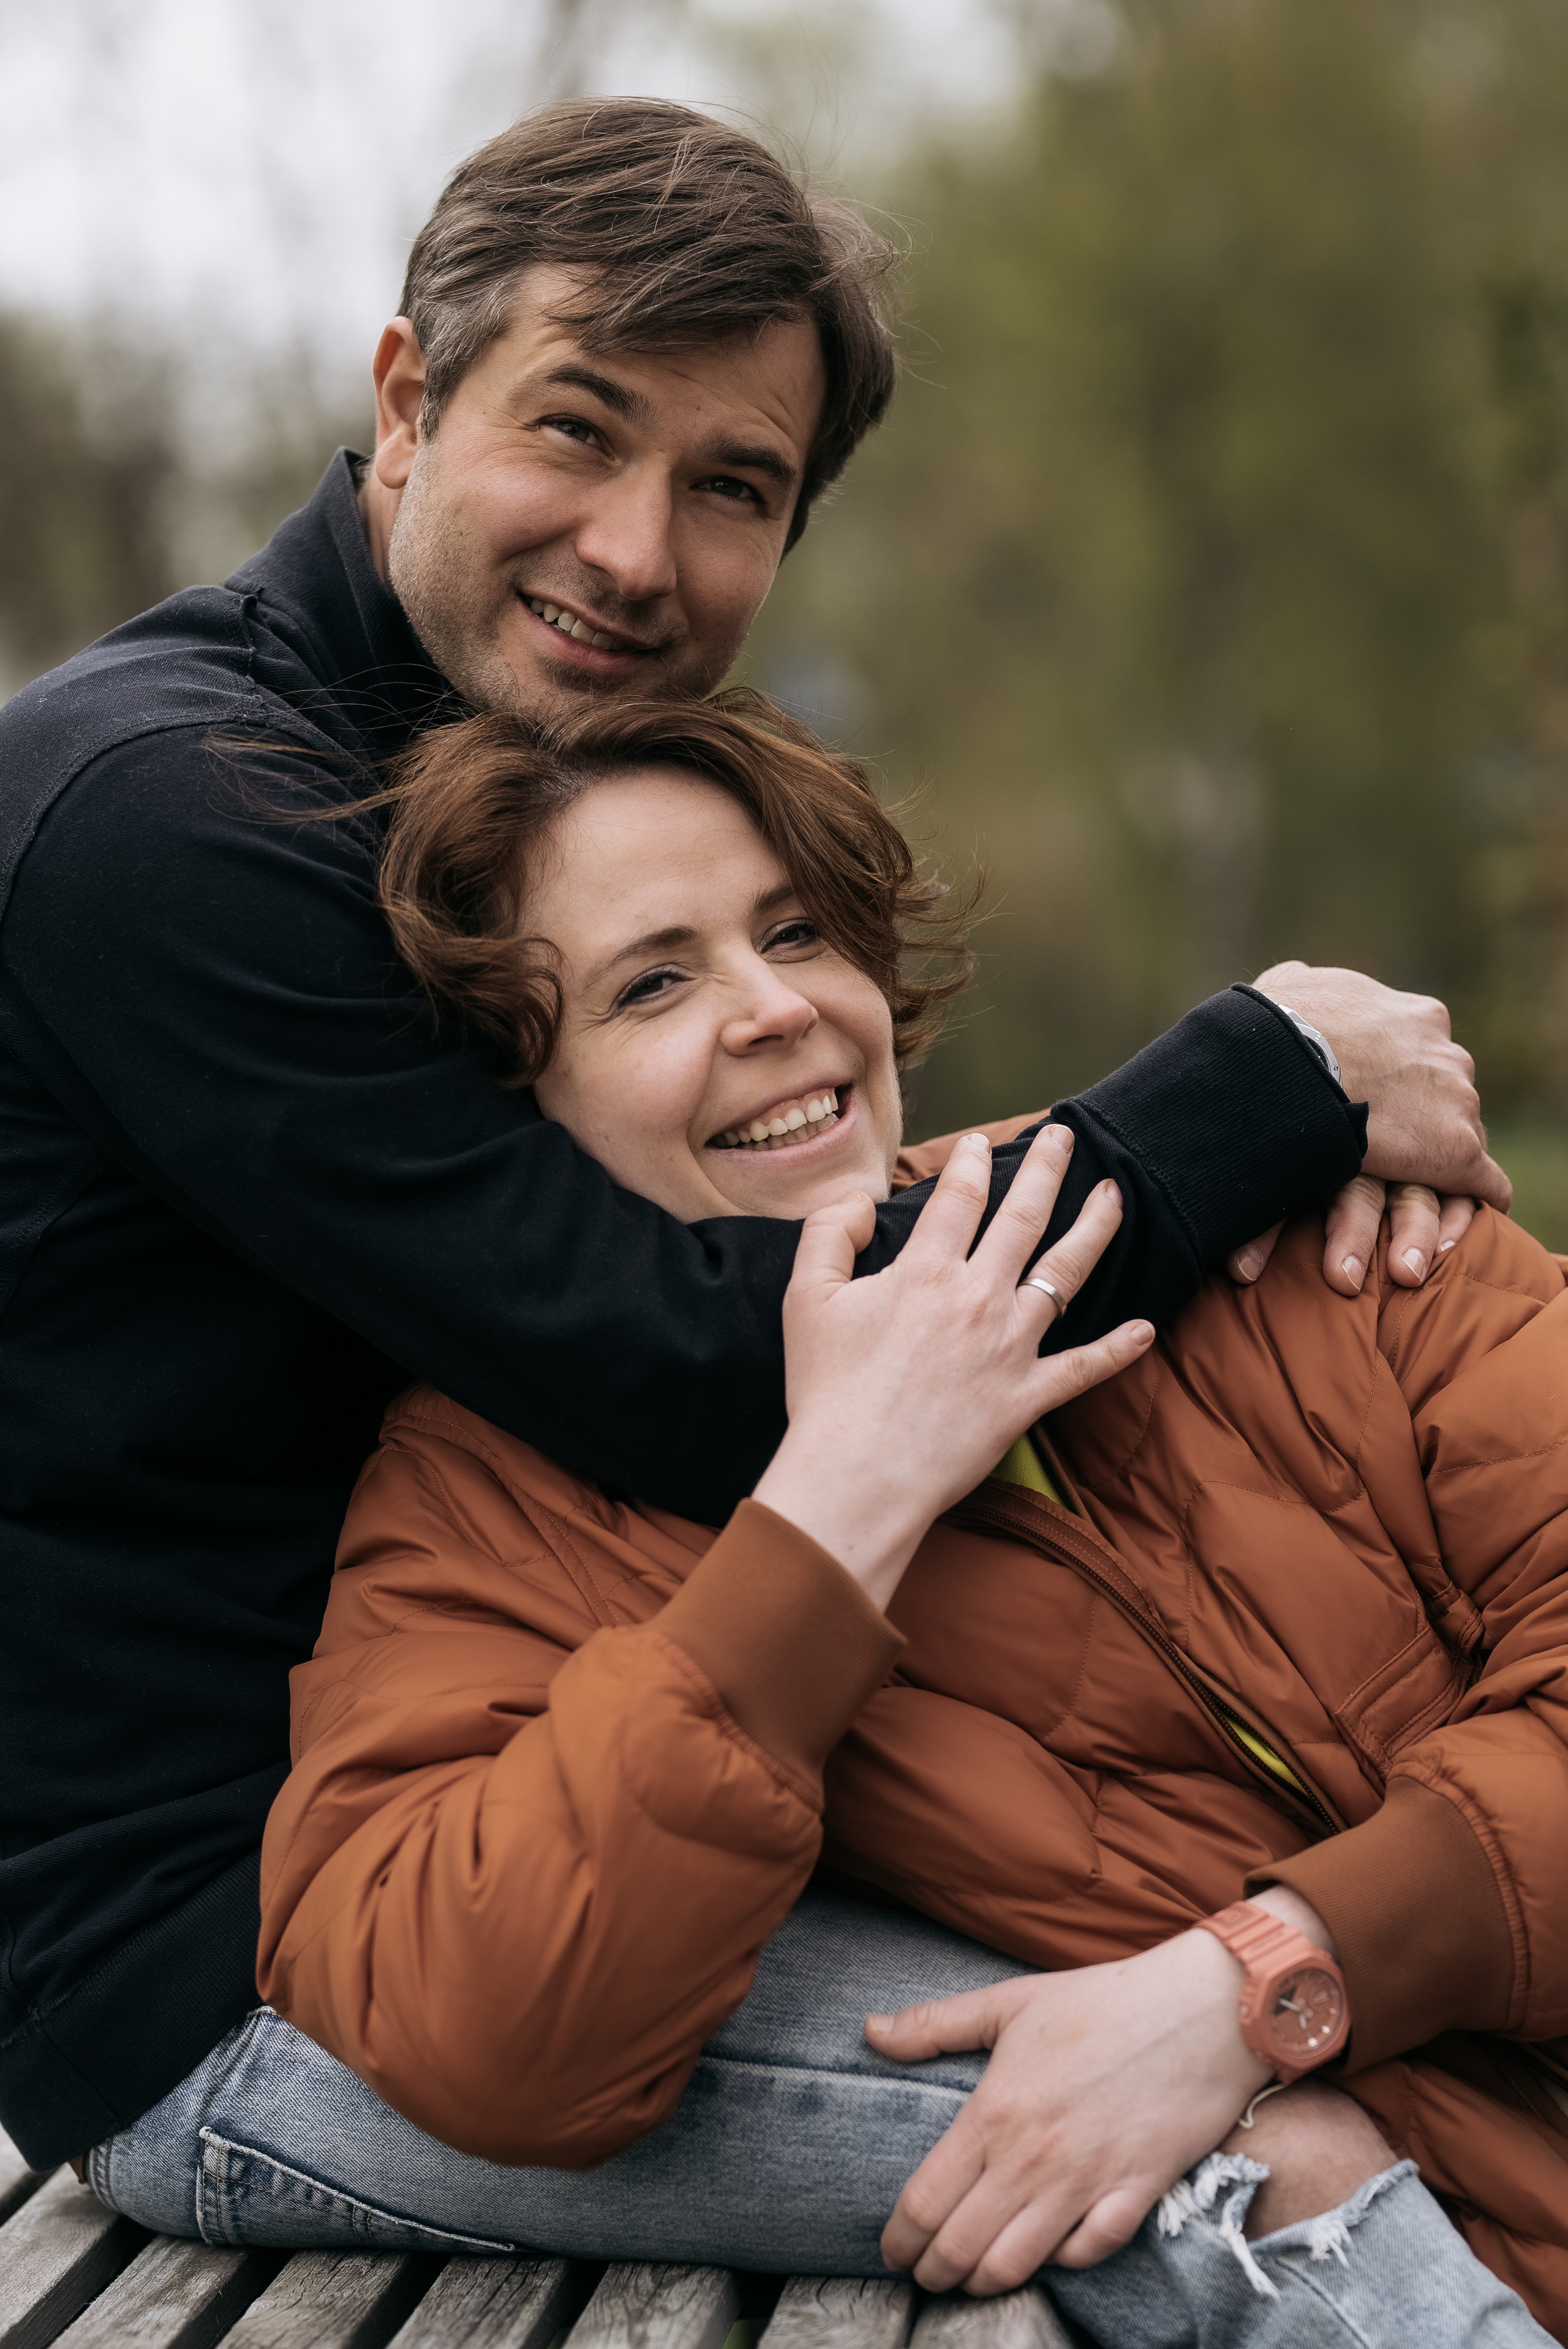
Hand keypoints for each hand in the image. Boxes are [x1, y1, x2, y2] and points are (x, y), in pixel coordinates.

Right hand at [753, 1125, 1153, 1609]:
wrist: (856, 1477)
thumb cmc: (827, 1391)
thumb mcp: (806, 1299)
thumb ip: (828, 1234)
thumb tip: (861, 1200)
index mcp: (925, 1272)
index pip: (960, 1197)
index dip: (972, 1161)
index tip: (979, 1143)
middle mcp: (978, 1298)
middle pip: (1023, 1216)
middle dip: (1047, 1167)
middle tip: (1064, 1136)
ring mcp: (1010, 1348)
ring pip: (1065, 1274)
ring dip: (1096, 1228)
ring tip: (1114, 1196)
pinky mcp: (1027, 1397)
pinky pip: (1084, 1368)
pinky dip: (1118, 1350)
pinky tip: (1145, 1329)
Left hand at [871, 1932, 1267, 2293]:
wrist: (1202, 2010)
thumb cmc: (1102, 2001)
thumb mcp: (1010, 2001)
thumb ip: (935, 2024)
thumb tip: (870, 2031)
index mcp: (996, 2111)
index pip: (927, 2200)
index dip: (900, 2238)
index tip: (891, 2251)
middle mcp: (1035, 2158)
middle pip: (963, 2246)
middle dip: (933, 2271)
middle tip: (923, 2274)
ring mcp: (1087, 2182)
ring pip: (1017, 2265)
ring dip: (985, 2280)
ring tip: (972, 2276)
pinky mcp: (1137, 2194)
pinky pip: (1087, 2254)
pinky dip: (1060, 2263)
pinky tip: (1046, 2254)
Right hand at [1228, 963, 1509, 1296]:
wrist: (1280, 1066)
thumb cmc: (1271, 1028)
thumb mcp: (1287, 990)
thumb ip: (1303, 990)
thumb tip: (1292, 984)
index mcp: (1412, 1016)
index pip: (1420, 1058)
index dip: (1398, 1088)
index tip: (1371, 1108)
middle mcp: (1445, 1052)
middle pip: (1443, 1098)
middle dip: (1419, 1127)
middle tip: (1381, 1155)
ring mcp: (1456, 1100)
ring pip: (1458, 1141)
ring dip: (1431, 1169)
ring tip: (1400, 1210)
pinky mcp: (1456, 1151)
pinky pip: (1484, 1183)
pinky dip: (1469, 1203)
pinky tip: (1447, 1231)